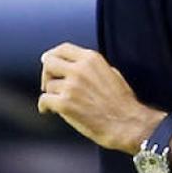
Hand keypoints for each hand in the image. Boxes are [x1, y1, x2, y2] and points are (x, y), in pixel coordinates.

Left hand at [38, 43, 162, 152]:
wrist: (127, 124)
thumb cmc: (122, 103)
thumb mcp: (111, 72)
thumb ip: (91, 66)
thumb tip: (74, 65)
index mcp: (91, 59)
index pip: (63, 49)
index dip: (53, 55)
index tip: (48, 61)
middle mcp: (79, 69)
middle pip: (49, 62)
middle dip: (47, 73)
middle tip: (48, 84)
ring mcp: (71, 86)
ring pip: (48, 85)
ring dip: (51, 94)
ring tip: (58, 102)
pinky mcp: (65, 104)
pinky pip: (44, 100)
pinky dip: (44, 106)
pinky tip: (48, 110)